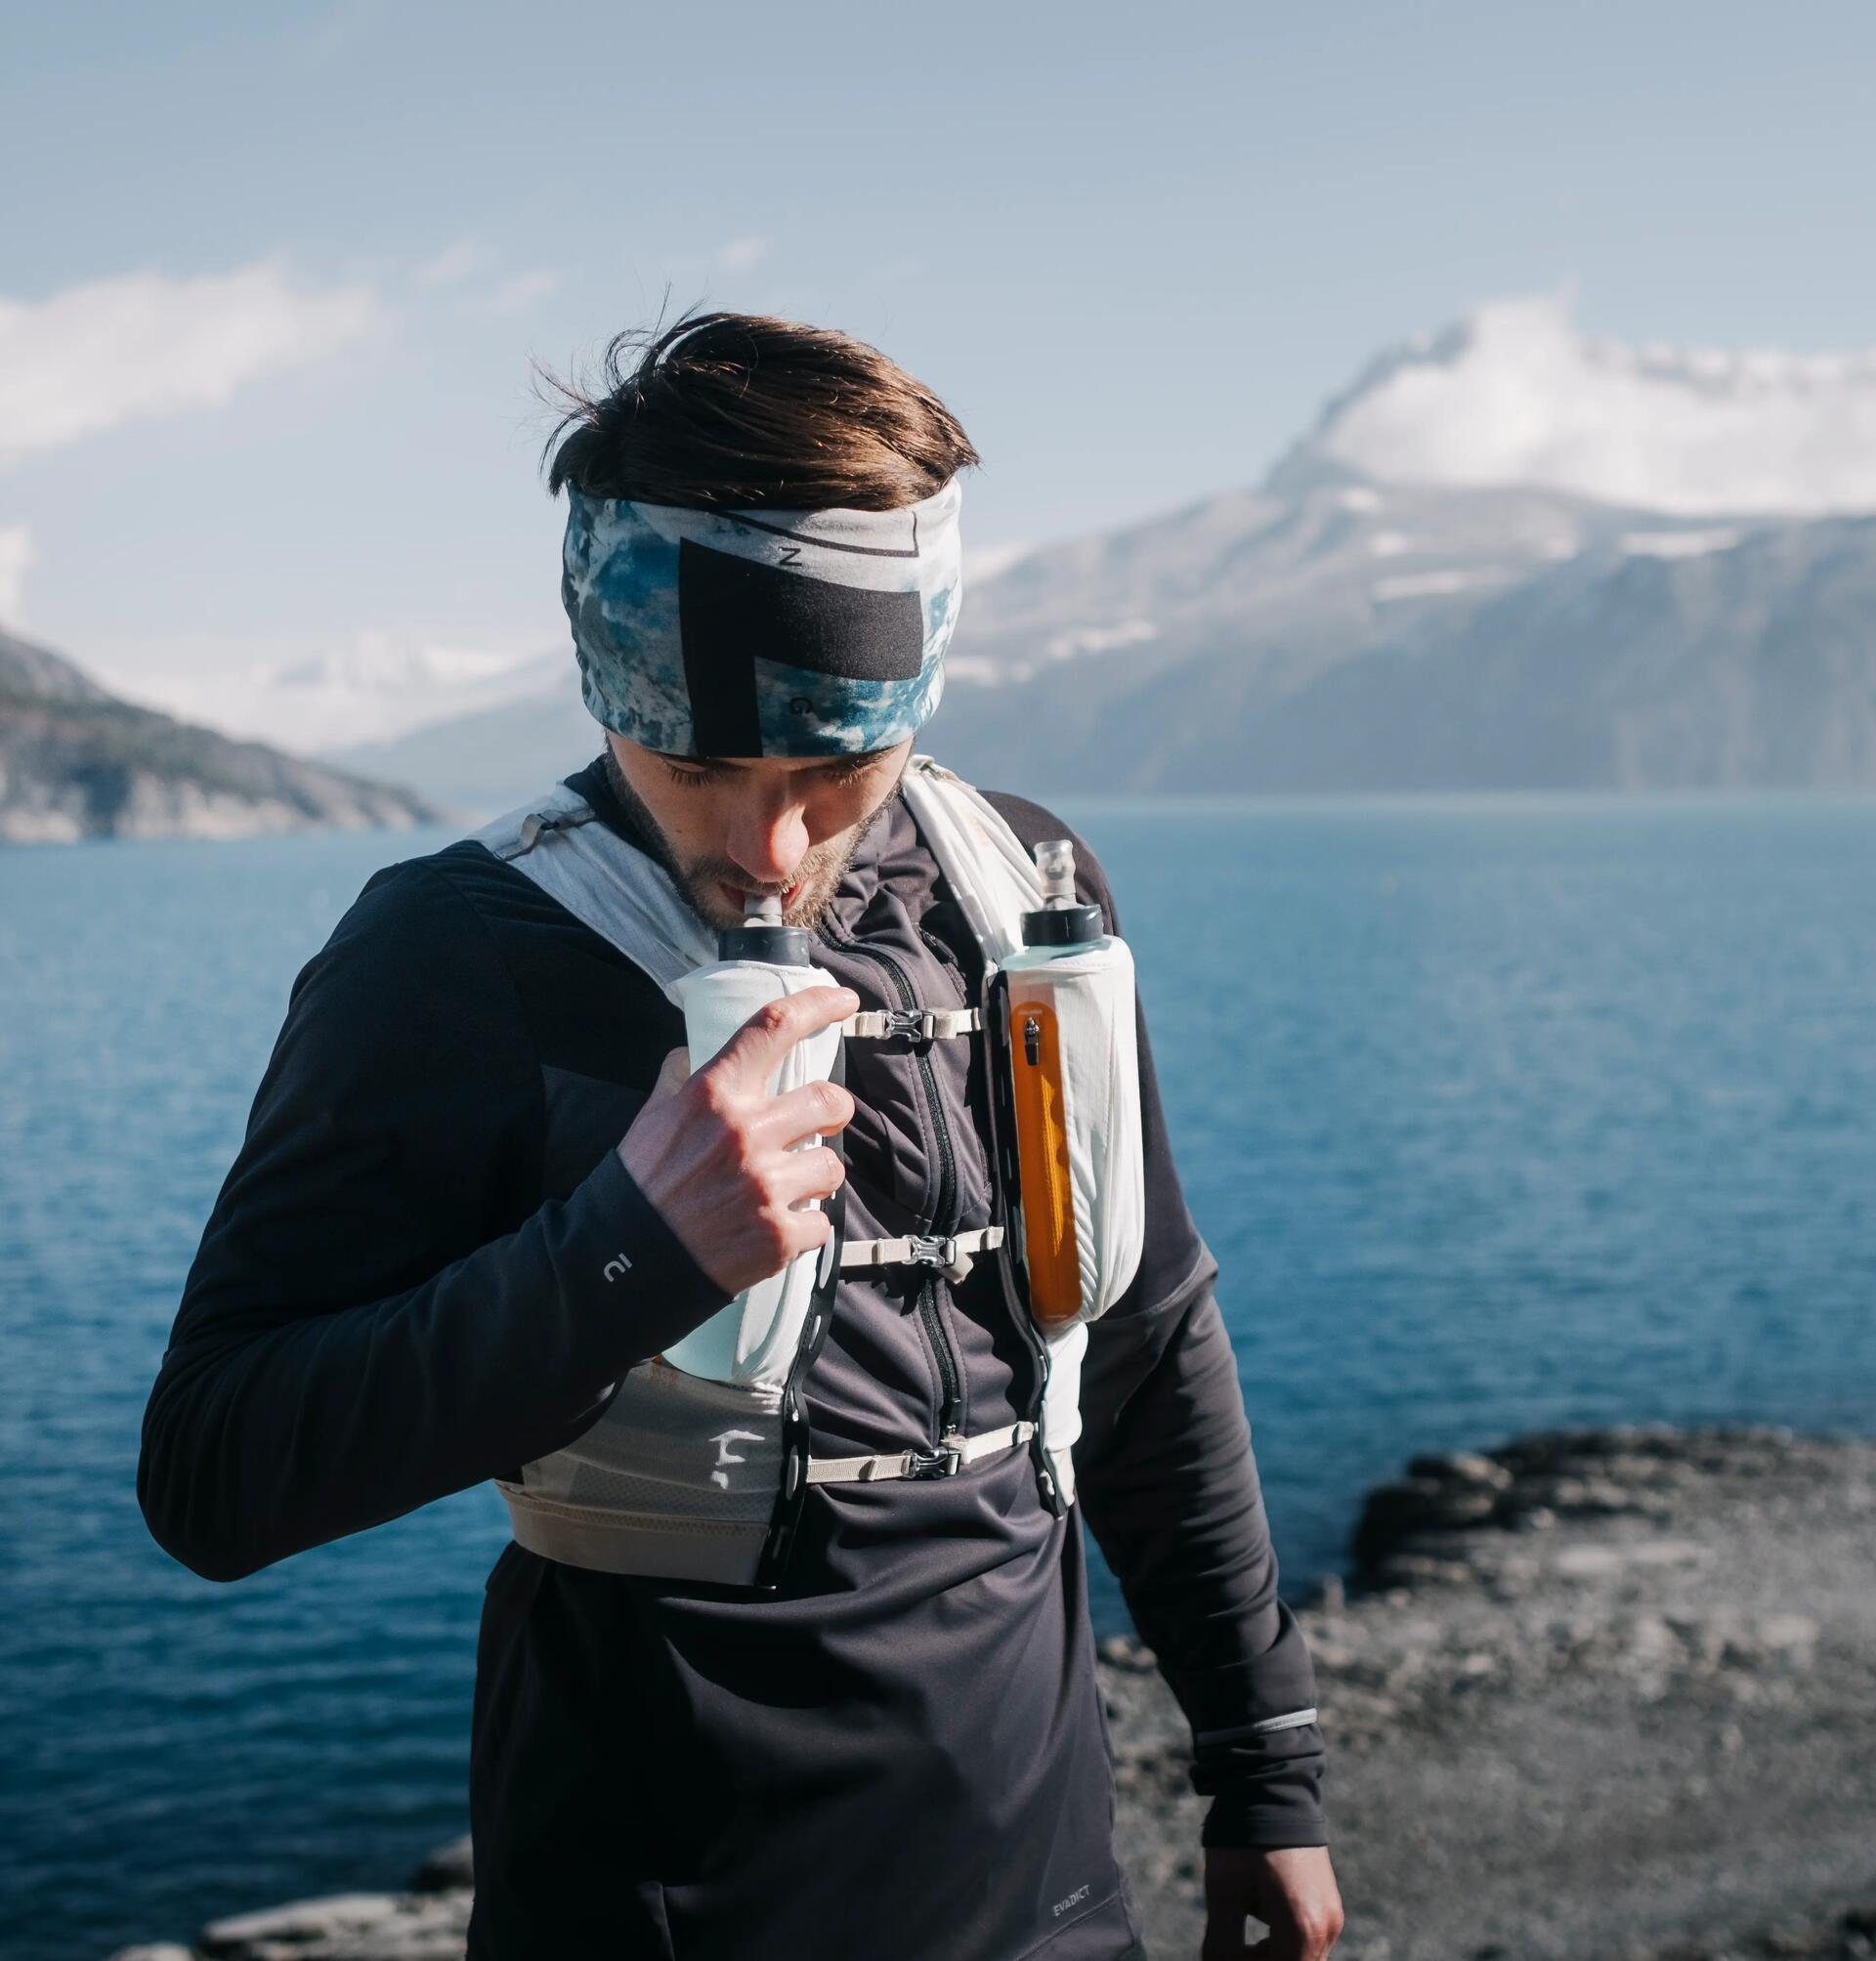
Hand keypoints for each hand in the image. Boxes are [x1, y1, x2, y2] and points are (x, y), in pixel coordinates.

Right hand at [616, 985, 859, 1295]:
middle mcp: (744, 1133)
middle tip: (821, 1123)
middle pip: (830, 1100)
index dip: (817, 1006)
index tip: (843, 1001)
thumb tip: (691, 1054)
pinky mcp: (778, 1235)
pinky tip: (774, 1229)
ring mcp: (765, 1185)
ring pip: (832, 1166)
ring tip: (787, 1188)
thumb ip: (679, 1081)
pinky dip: (804, 1228)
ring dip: (817, 1176)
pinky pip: (822, 1223)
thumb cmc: (640, 1187)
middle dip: (833, 1111)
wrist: (624, 1262)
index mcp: (712, 1095)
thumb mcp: (650, 1118)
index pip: (773, 1028)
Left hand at [1202, 1846, 1342, 1959]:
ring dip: (1272, 1955)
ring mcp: (1332, 1915)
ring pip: (1301, 1957)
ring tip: (1239, 1933)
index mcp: (1302, 1930)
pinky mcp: (1329, 1902)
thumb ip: (1221, 1947)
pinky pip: (1308, 1938)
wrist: (1272, 1787)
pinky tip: (1258, 1917)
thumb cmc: (1245, 1842)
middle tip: (1229, 1947)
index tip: (1224, 1952)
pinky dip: (1284, 1941)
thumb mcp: (1224, 1894)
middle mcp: (1326, 1927)